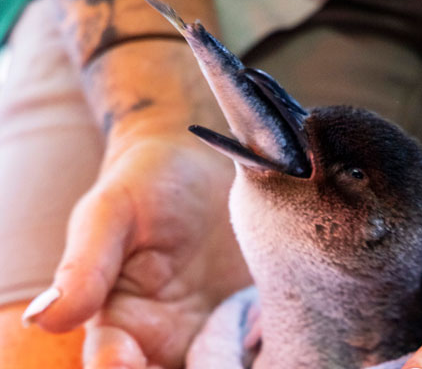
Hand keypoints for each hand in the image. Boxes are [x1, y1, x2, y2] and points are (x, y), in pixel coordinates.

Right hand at [25, 134, 250, 367]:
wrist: (202, 165)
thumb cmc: (146, 183)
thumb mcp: (110, 214)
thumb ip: (85, 265)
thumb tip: (46, 318)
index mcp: (120, 321)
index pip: (111, 364)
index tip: (129, 363)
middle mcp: (164, 340)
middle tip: (208, 364)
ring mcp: (211, 333)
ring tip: (246, 360)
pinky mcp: (250, 321)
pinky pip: (254, 354)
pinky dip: (264, 359)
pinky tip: (281, 348)